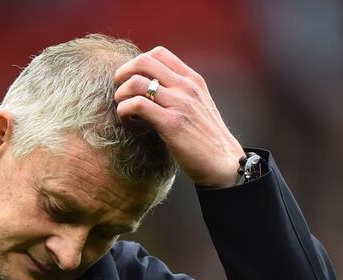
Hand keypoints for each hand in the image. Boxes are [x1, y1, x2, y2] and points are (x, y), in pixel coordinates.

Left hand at [114, 47, 245, 187]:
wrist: (223, 162)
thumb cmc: (206, 138)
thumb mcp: (197, 106)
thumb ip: (179, 93)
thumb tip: (151, 88)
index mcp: (192, 80)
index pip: (159, 53)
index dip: (137, 63)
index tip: (130, 80)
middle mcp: (186, 87)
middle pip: (143, 61)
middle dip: (123, 74)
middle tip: (119, 91)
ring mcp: (179, 104)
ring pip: (136, 82)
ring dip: (121, 95)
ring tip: (122, 109)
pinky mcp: (171, 123)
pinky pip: (137, 105)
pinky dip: (124, 110)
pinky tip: (127, 121)